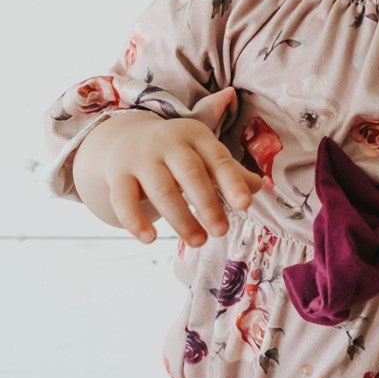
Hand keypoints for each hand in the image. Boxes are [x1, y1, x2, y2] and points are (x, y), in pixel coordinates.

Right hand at [91, 111, 263, 245]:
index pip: (218, 158)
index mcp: (196, 136)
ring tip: (198, 241)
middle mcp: (168, 143)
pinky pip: (123, 199)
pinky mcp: (118, 175)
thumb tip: (260, 187)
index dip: (232, 181)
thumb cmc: (177, 153)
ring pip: (161, 189)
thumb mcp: (204, 154)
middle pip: (190, 173)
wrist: (126, 139)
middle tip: (221, 231)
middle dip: (207, 203)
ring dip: (180, 218)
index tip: (245, 205)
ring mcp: (140, 158)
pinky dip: (135, 220)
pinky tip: (150, 238)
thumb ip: (230, 171)